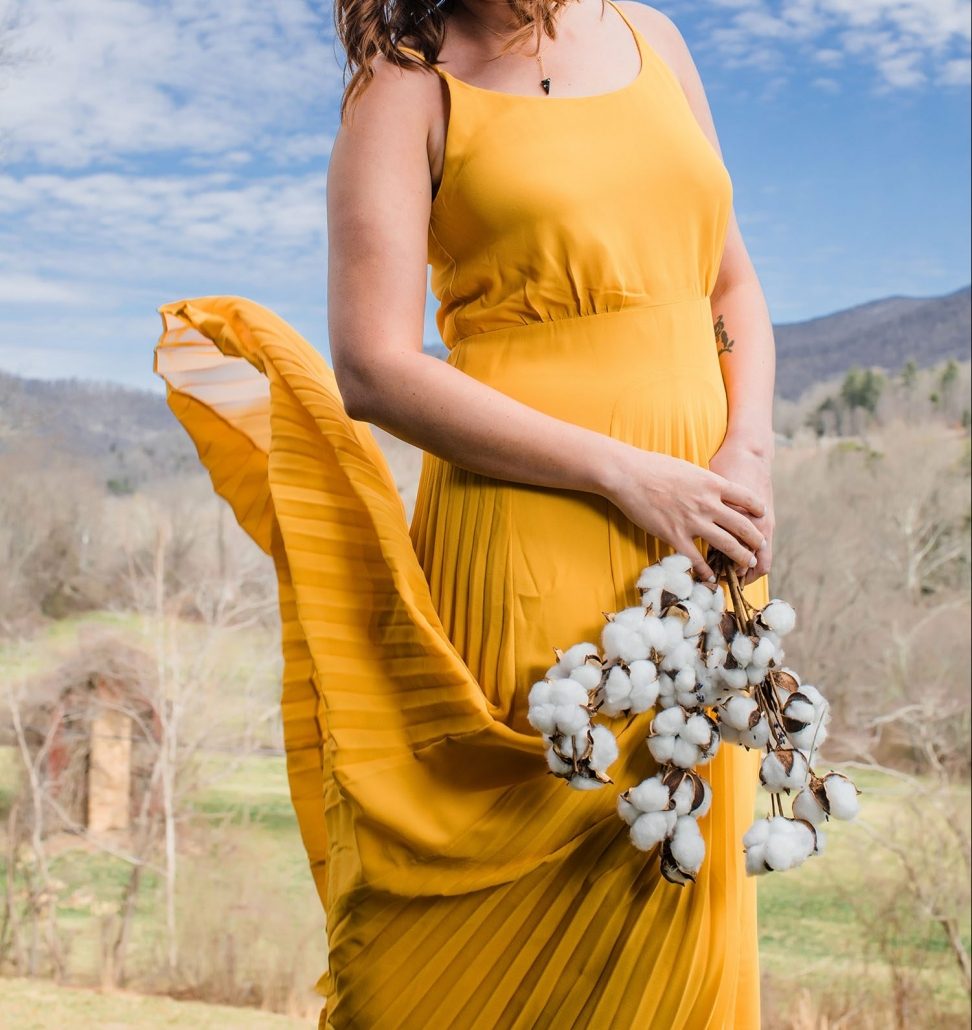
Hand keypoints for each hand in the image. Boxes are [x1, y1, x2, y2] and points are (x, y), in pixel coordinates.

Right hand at [607, 445, 766, 582]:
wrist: (628, 474)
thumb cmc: (653, 467)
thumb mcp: (688, 468)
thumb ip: (703, 482)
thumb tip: (711, 489)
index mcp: (712, 483)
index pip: (746, 498)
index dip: (758, 509)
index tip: (761, 516)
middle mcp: (707, 503)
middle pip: (742, 525)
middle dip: (755, 538)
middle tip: (760, 546)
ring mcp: (692, 521)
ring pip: (726, 544)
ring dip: (740, 556)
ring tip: (746, 563)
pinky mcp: (674, 535)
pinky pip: (696, 558)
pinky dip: (706, 570)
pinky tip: (711, 576)